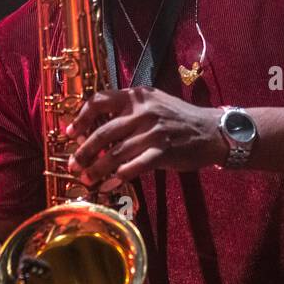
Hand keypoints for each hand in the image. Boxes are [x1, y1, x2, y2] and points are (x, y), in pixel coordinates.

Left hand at [65, 86, 226, 184]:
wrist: (211, 130)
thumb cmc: (179, 118)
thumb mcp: (154, 102)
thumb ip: (129, 109)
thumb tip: (97, 126)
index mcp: (137, 96)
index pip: (99, 100)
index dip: (81, 117)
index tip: (71, 133)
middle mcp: (142, 111)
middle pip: (103, 131)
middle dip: (84, 151)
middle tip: (73, 164)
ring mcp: (153, 131)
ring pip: (115, 153)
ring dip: (97, 169)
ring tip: (86, 179)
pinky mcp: (163, 152)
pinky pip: (133, 168)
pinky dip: (117, 179)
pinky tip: (108, 186)